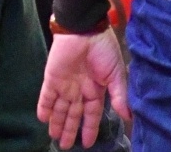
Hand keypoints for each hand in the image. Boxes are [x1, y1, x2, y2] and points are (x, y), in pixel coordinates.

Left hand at [38, 29, 128, 148]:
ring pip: (60, 108)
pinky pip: (46, 95)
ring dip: (57, 122)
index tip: (87, 144)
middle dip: (69, 130)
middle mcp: (79, 90)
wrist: (85, 29)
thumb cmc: (103, 49)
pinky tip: (42, 118)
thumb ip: (119, 95)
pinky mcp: (52, 77)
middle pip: (73, 115)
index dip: (89, 129)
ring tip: (54, 137)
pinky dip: (44, 106)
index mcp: (96, 90)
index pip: (92, 114)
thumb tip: (128, 117)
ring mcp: (65, 84)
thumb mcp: (116, 74)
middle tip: (64, 146)